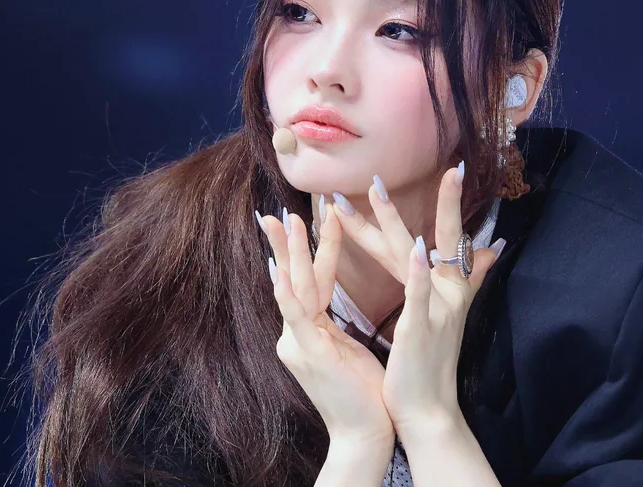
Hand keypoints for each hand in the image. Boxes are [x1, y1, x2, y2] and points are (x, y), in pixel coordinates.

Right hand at [259, 203, 393, 446]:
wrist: (365, 432)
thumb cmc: (364, 392)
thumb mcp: (348, 347)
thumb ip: (336, 322)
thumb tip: (331, 298)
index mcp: (309, 330)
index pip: (309, 280)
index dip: (309, 249)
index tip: (306, 219)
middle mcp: (296, 334)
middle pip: (292, 278)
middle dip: (287, 243)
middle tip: (277, 211)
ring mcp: (298, 343)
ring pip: (294, 289)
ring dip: (291, 254)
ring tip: (288, 222)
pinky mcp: (309, 353)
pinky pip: (298, 316)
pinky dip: (288, 292)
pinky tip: (280, 272)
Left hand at [333, 165, 502, 438]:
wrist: (429, 410)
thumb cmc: (431, 364)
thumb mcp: (451, 314)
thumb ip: (472, 278)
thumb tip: (495, 249)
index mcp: (445, 287)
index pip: (445, 237)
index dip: (448, 203)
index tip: (452, 168)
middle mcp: (445, 292)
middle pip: (434, 236)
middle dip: (415, 202)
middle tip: (389, 169)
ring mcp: (436, 308)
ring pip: (414, 255)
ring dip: (394, 220)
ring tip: (374, 191)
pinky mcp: (422, 327)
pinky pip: (420, 294)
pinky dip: (420, 271)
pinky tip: (419, 248)